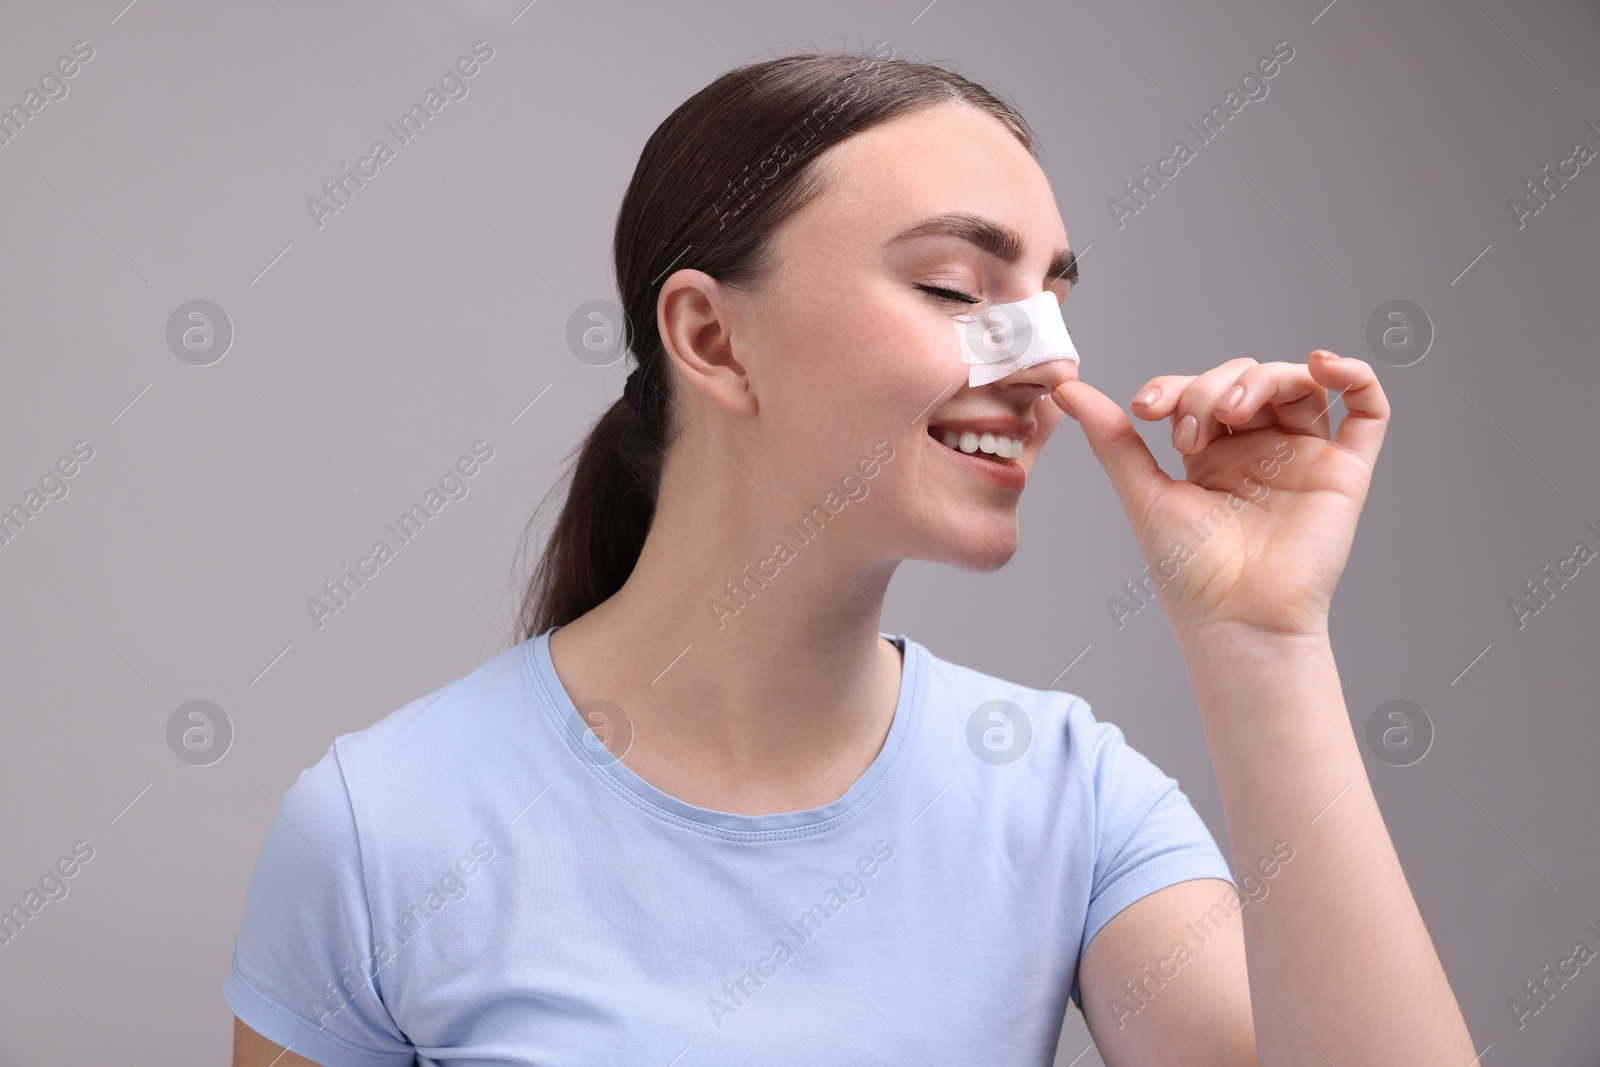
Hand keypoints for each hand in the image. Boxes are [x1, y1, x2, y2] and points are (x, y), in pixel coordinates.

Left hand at [1050, 351, 1387, 640]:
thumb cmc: (1189, 572)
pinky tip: (1323, 364)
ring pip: (1298, 384)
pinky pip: (1367, 410)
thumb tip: (1065, 387)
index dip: (1176, 387)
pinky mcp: (1345, 471)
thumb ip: (1111, 437)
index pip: (1201, 392)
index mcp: (1213, 456)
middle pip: (1247, 380)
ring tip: (1232, 411)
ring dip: (1263, 378)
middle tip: (1190, 433)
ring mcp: (1304, 458)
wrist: (1235, 618)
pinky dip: (1353, 376)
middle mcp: (1261, 451)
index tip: (1146, 408)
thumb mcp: (1143, 492)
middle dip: (1212, 389)